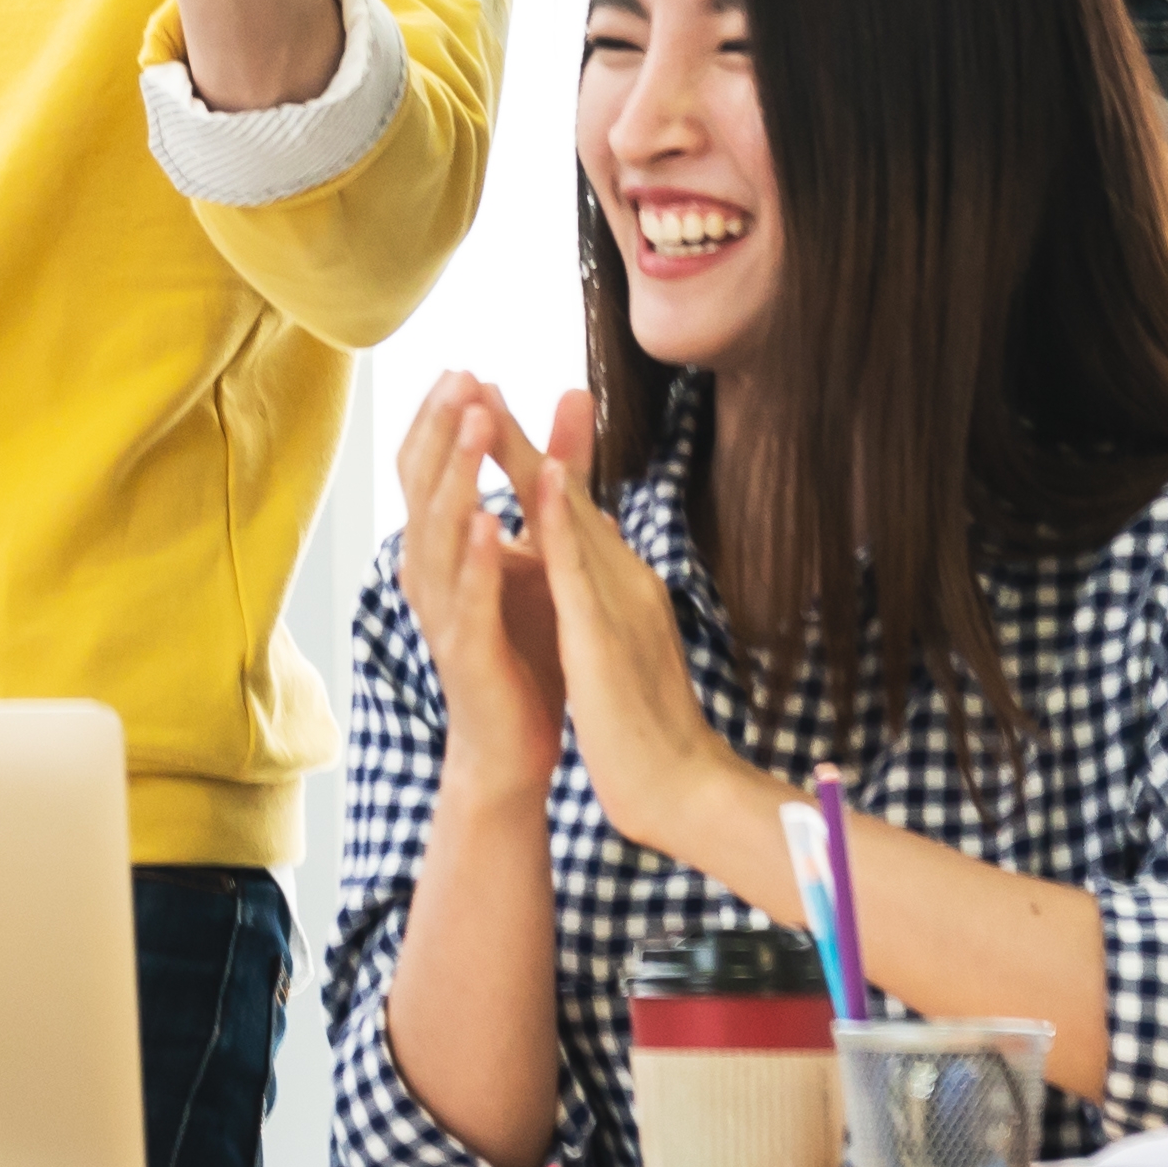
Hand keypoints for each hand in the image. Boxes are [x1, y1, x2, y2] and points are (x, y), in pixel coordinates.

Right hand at [389, 372, 562, 788]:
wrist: (514, 745)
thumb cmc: (523, 640)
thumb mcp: (542, 544)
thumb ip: (557, 471)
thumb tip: (576, 392)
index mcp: (440, 544)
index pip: (425, 464)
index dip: (440, 417)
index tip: (463, 368)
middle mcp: (429, 571)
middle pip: (423, 485)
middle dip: (445, 428)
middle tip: (463, 378)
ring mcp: (444, 612)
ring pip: (438, 532)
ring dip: (457, 474)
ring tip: (477, 425)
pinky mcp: (467, 652)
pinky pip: (467, 598)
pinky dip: (475, 558)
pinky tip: (488, 522)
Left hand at [524, 389, 765, 873]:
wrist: (685, 788)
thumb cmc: (645, 721)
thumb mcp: (613, 642)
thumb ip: (599, 596)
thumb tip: (579, 564)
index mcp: (617, 584)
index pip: (569, 508)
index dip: (531, 457)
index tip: (492, 407)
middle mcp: (623, 579)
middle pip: (566, 497)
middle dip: (523, 438)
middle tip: (482, 378)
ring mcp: (619, 604)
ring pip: (572, 517)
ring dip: (534, 458)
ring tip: (497, 407)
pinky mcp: (608, 637)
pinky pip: (580, 573)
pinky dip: (562, 524)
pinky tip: (544, 485)